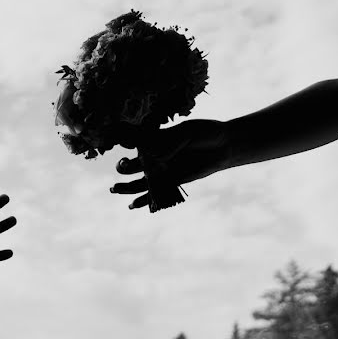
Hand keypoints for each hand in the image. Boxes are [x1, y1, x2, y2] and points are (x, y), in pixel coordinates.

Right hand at [111, 119, 231, 209]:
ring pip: (140, 182)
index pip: (134, 145)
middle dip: (124, 168)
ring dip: (126, 187)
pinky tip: (132, 206)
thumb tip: (158, 157)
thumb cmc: (204, 133)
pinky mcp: (174, 182)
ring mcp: (164, 171)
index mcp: (156, 141)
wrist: (224, 145)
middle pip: (134, 166)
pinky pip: (156, 193)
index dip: (125, 146)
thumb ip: (171, 143)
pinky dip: (145, 200)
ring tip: (113, 190)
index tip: (124, 145)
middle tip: (122, 167)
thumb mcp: (187, 133)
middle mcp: (157, 157)